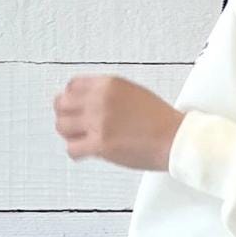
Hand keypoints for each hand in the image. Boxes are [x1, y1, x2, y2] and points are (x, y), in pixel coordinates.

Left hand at [53, 74, 183, 171]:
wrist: (174, 138)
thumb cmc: (159, 120)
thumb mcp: (132, 93)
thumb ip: (108, 94)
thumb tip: (87, 102)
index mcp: (108, 84)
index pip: (72, 86)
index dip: (69, 98)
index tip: (72, 107)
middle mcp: (101, 100)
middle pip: (61, 105)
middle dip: (65, 115)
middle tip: (72, 125)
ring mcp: (99, 122)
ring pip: (62, 126)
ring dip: (69, 134)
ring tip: (80, 139)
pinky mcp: (100, 144)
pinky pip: (72, 148)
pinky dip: (76, 152)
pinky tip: (85, 152)